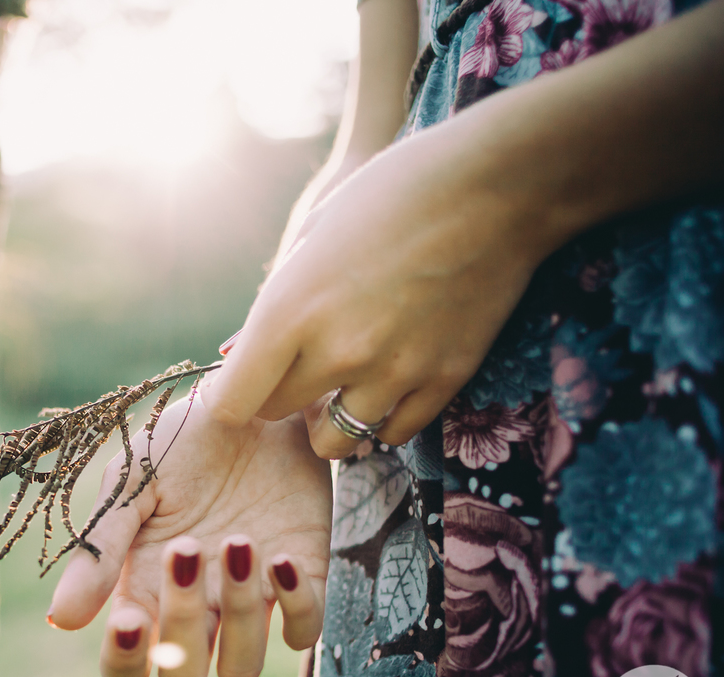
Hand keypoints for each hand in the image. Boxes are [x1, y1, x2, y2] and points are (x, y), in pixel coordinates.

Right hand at [46, 388, 331, 676]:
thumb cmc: (184, 437)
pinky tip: (281, 556)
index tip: (130, 619)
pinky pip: (303, 631)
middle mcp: (196, 603)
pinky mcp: (303, 576)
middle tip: (187, 547)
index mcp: (144, 585)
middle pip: (183, 673)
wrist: (255, 394)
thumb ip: (101, 546)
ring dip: (240, 618)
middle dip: (184, 623)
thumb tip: (61, 620)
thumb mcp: (133, 480)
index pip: (126, 667)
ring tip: (239, 541)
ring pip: (241, 667)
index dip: (125, 662)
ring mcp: (249, 596)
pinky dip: (295, 606)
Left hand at [202, 116, 562, 455]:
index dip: (230, 397)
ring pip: (334, 443)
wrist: (493, 185)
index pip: (232, 402)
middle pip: (276, 416)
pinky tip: (385, 385)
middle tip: (294, 372)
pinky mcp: (443, 381)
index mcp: (289, 309)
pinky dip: (381, 419)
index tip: (242, 383)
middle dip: (275, 398)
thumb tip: (244, 351)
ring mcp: (393, 372)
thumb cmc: (392, 192)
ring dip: (328, 420)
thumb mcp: (313, 234)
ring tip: (341, 385)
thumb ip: (277, 300)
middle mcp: (336, 351)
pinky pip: (394, 434)